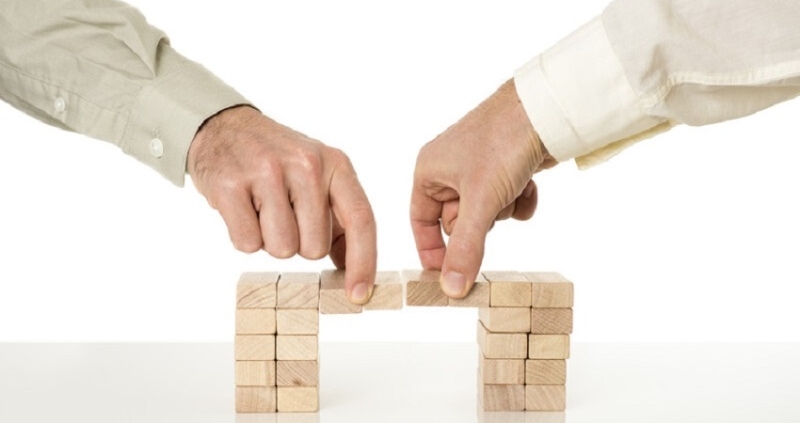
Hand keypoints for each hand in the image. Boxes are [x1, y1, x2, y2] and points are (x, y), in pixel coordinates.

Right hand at [188, 106, 375, 303]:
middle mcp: (306, 165)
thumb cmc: (277, 162)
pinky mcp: (231, 185)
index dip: (363, 262)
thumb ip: (339, 221)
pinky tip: (242, 207)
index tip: (359, 295)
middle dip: (298, 243)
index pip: (361, 220)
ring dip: (270, 240)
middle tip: (283, 214)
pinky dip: (243, 236)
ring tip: (261, 208)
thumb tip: (354, 274)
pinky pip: (247, 243)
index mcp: (335, 163)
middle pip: (314, 247)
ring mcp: (267, 172)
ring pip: (281, 249)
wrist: (224, 128)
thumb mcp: (318, 178)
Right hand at [410, 79, 555, 297]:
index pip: (421, 222)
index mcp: (429, 172)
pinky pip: (506, 202)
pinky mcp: (503, 169)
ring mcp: (478, 169)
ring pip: (486, 215)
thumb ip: (465, 248)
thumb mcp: (480, 203)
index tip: (446, 277)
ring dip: (503, 210)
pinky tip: (529, 184)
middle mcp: (449, 170)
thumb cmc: (501, 143)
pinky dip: (519, 200)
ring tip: (512, 187)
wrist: (544, 111)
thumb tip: (451, 288)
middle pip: (458, 223)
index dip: (433, 249)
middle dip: (481, 221)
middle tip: (492, 206)